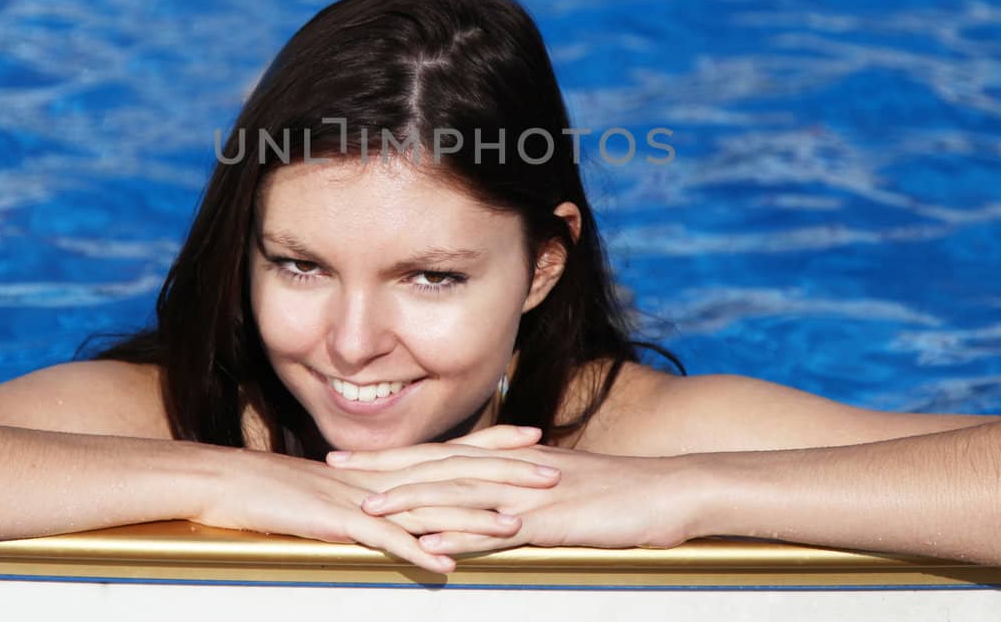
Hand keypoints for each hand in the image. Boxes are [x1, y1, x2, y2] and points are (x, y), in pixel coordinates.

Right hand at [186, 429, 558, 573]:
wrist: (224, 484)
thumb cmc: (272, 491)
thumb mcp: (332, 490)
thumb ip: (369, 496)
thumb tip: (398, 507)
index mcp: (380, 466)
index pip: (447, 449)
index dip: (492, 443)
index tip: (533, 438)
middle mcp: (378, 476)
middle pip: (451, 472)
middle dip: (505, 473)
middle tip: (553, 472)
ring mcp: (358, 498)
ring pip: (426, 506)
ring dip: (472, 517)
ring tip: (518, 525)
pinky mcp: (334, 523)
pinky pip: (381, 540)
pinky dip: (414, 550)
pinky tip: (444, 564)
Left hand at [327, 438, 700, 557]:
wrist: (669, 492)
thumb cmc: (621, 496)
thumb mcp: (563, 489)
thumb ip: (522, 493)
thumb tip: (493, 506)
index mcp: (512, 461)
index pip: (441, 453)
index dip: (394, 455)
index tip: (351, 457)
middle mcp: (512, 470)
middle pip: (435, 466)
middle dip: (382, 469)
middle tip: (330, 468)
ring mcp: (528, 494)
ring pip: (457, 496)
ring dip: (410, 503)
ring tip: (366, 511)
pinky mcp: (549, 521)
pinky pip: (498, 530)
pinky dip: (462, 537)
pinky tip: (432, 547)